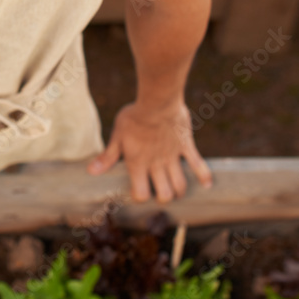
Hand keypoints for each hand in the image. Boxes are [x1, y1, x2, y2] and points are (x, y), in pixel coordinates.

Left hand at [87, 100, 211, 202]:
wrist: (157, 101)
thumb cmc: (134, 117)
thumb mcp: (117, 135)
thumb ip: (108, 156)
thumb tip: (91, 172)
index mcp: (138, 163)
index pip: (141, 194)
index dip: (140, 197)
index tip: (139, 193)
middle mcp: (157, 164)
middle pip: (165, 194)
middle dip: (163, 197)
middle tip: (160, 191)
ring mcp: (173, 157)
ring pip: (180, 185)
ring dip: (179, 190)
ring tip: (176, 189)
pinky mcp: (186, 146)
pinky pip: (198, 164)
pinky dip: (204, 176)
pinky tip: (207, 184)